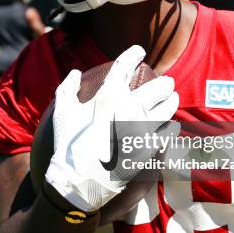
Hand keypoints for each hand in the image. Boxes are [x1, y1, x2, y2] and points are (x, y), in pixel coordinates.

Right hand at [45, 45, 178, 211]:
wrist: (78, 180)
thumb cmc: (68, 145)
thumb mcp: (62, 112)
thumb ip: (67, 88)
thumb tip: (75, 72)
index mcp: (109, 94)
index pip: (126, 64)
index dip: (134, 53)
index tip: (140, 51)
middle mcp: (130, 107)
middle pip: (160, 85)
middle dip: (164, 82)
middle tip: (165, 83)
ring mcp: (143, 127)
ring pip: (170, 105)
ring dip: (171, 99)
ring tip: (171, 98)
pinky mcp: (151, 146)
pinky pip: (170, 130)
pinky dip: (170, 126)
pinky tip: (169, 126)